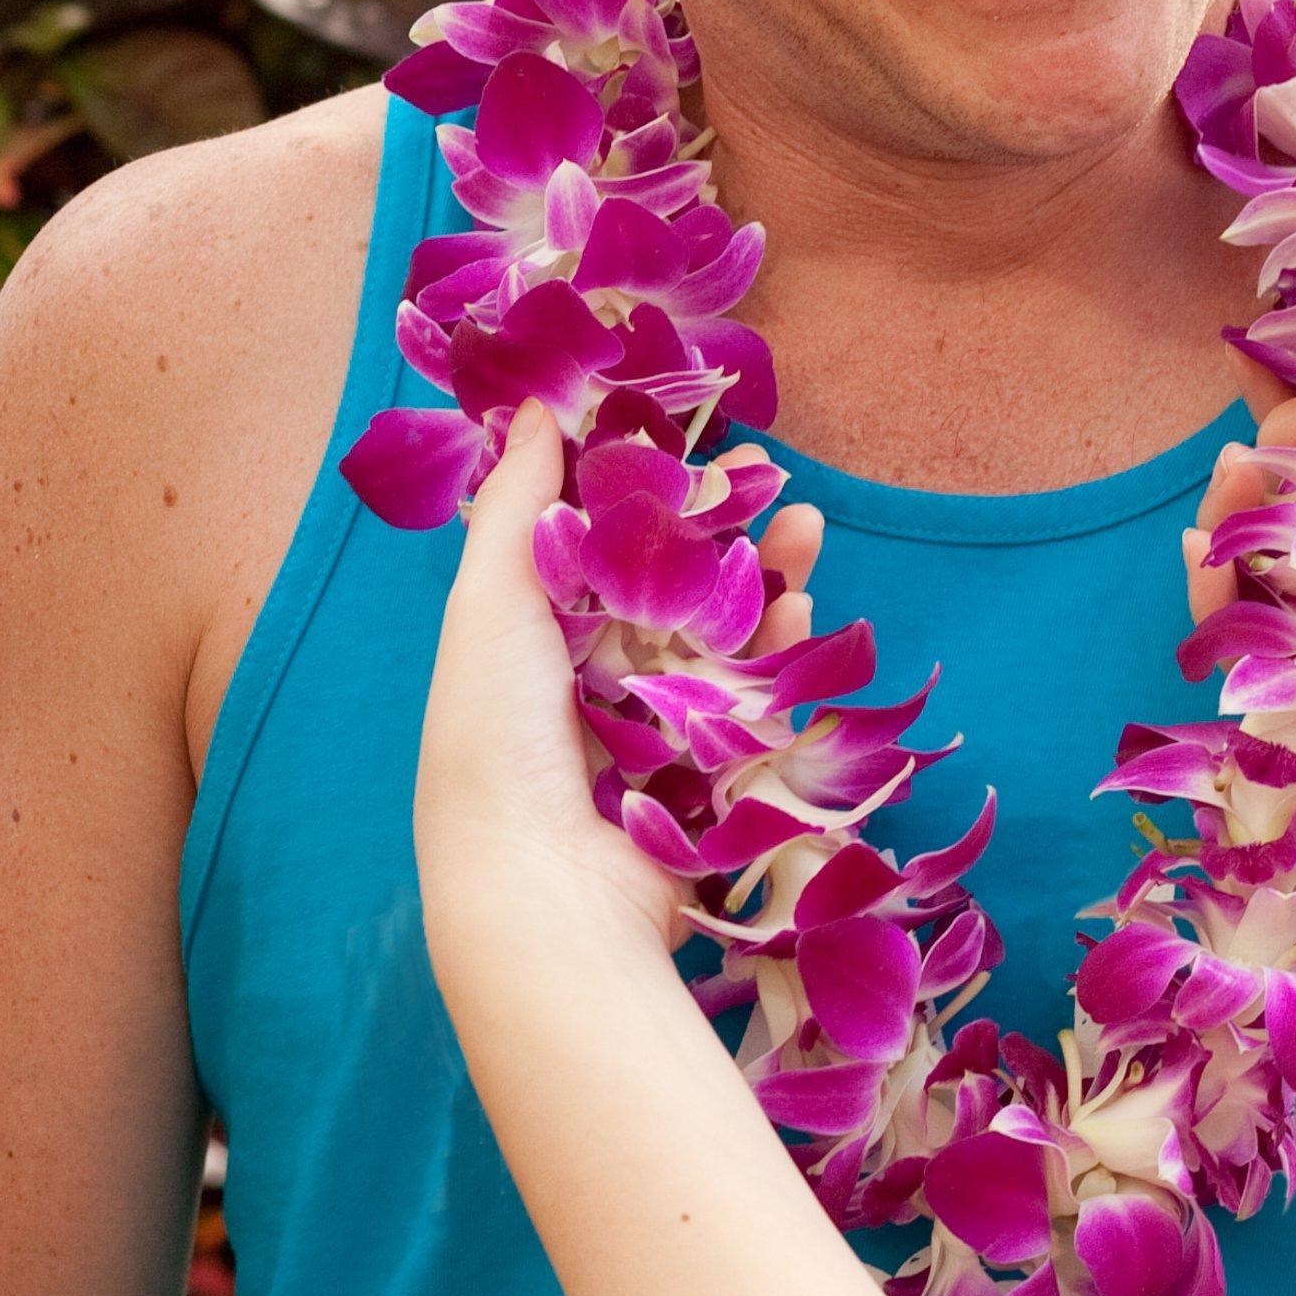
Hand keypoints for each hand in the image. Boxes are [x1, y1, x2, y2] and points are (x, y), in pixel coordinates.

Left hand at [410, 409, 820, 963]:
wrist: (544, 892)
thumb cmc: (495, 741)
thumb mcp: (490, 603)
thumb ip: (517, 504)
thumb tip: (532, 404)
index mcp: (525, 643)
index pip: (591, 544)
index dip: (638, 487)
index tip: (685, 431)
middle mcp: (587, 685)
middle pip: (668, 585)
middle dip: (721, 527)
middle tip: (770, 473)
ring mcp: (653, 734)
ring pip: (722, 637)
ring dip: (766, 578)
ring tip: (805, 524)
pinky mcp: (708, 780)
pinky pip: (757, 703)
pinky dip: (782, 653)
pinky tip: (804, 606)